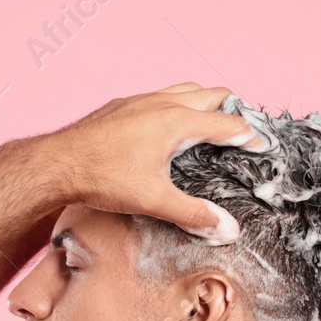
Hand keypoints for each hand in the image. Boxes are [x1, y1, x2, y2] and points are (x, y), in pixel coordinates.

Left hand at [42, 83, 270, 244]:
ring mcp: (139, 100)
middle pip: (211, 95)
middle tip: (245, 127)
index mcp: (177, 121)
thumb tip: (228, 230)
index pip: (227, 124)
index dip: (250, 136)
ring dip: (205, 101)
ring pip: (185, 89)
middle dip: (233, 109)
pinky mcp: (121, 105)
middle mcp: (161, 103)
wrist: (56, 164)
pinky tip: (168, 124)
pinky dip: (177, 103)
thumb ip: (194, 214)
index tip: (264, 145)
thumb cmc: (103, 177)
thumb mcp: (154, 200)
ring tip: (213, 120)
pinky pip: (160, 96)